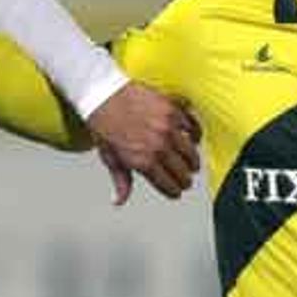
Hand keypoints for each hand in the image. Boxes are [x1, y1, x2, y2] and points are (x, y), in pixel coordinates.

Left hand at [87, 82, 200, 203]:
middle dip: (184, 180)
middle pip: (184, 173)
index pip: (170, 187)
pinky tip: (192, 139)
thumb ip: (121, 181)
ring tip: (191, 163)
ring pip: (192, 153)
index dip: (173, 192)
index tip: (175, 191)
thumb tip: (119, 201)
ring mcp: (167, 128)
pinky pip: (193, 127)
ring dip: (192, 162)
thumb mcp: (110, 158)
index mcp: (144, 162)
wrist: (102, 95)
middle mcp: (158, 146)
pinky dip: (195, 135)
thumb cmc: (104, 125)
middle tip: (185, 180)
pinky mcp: (172, 110)